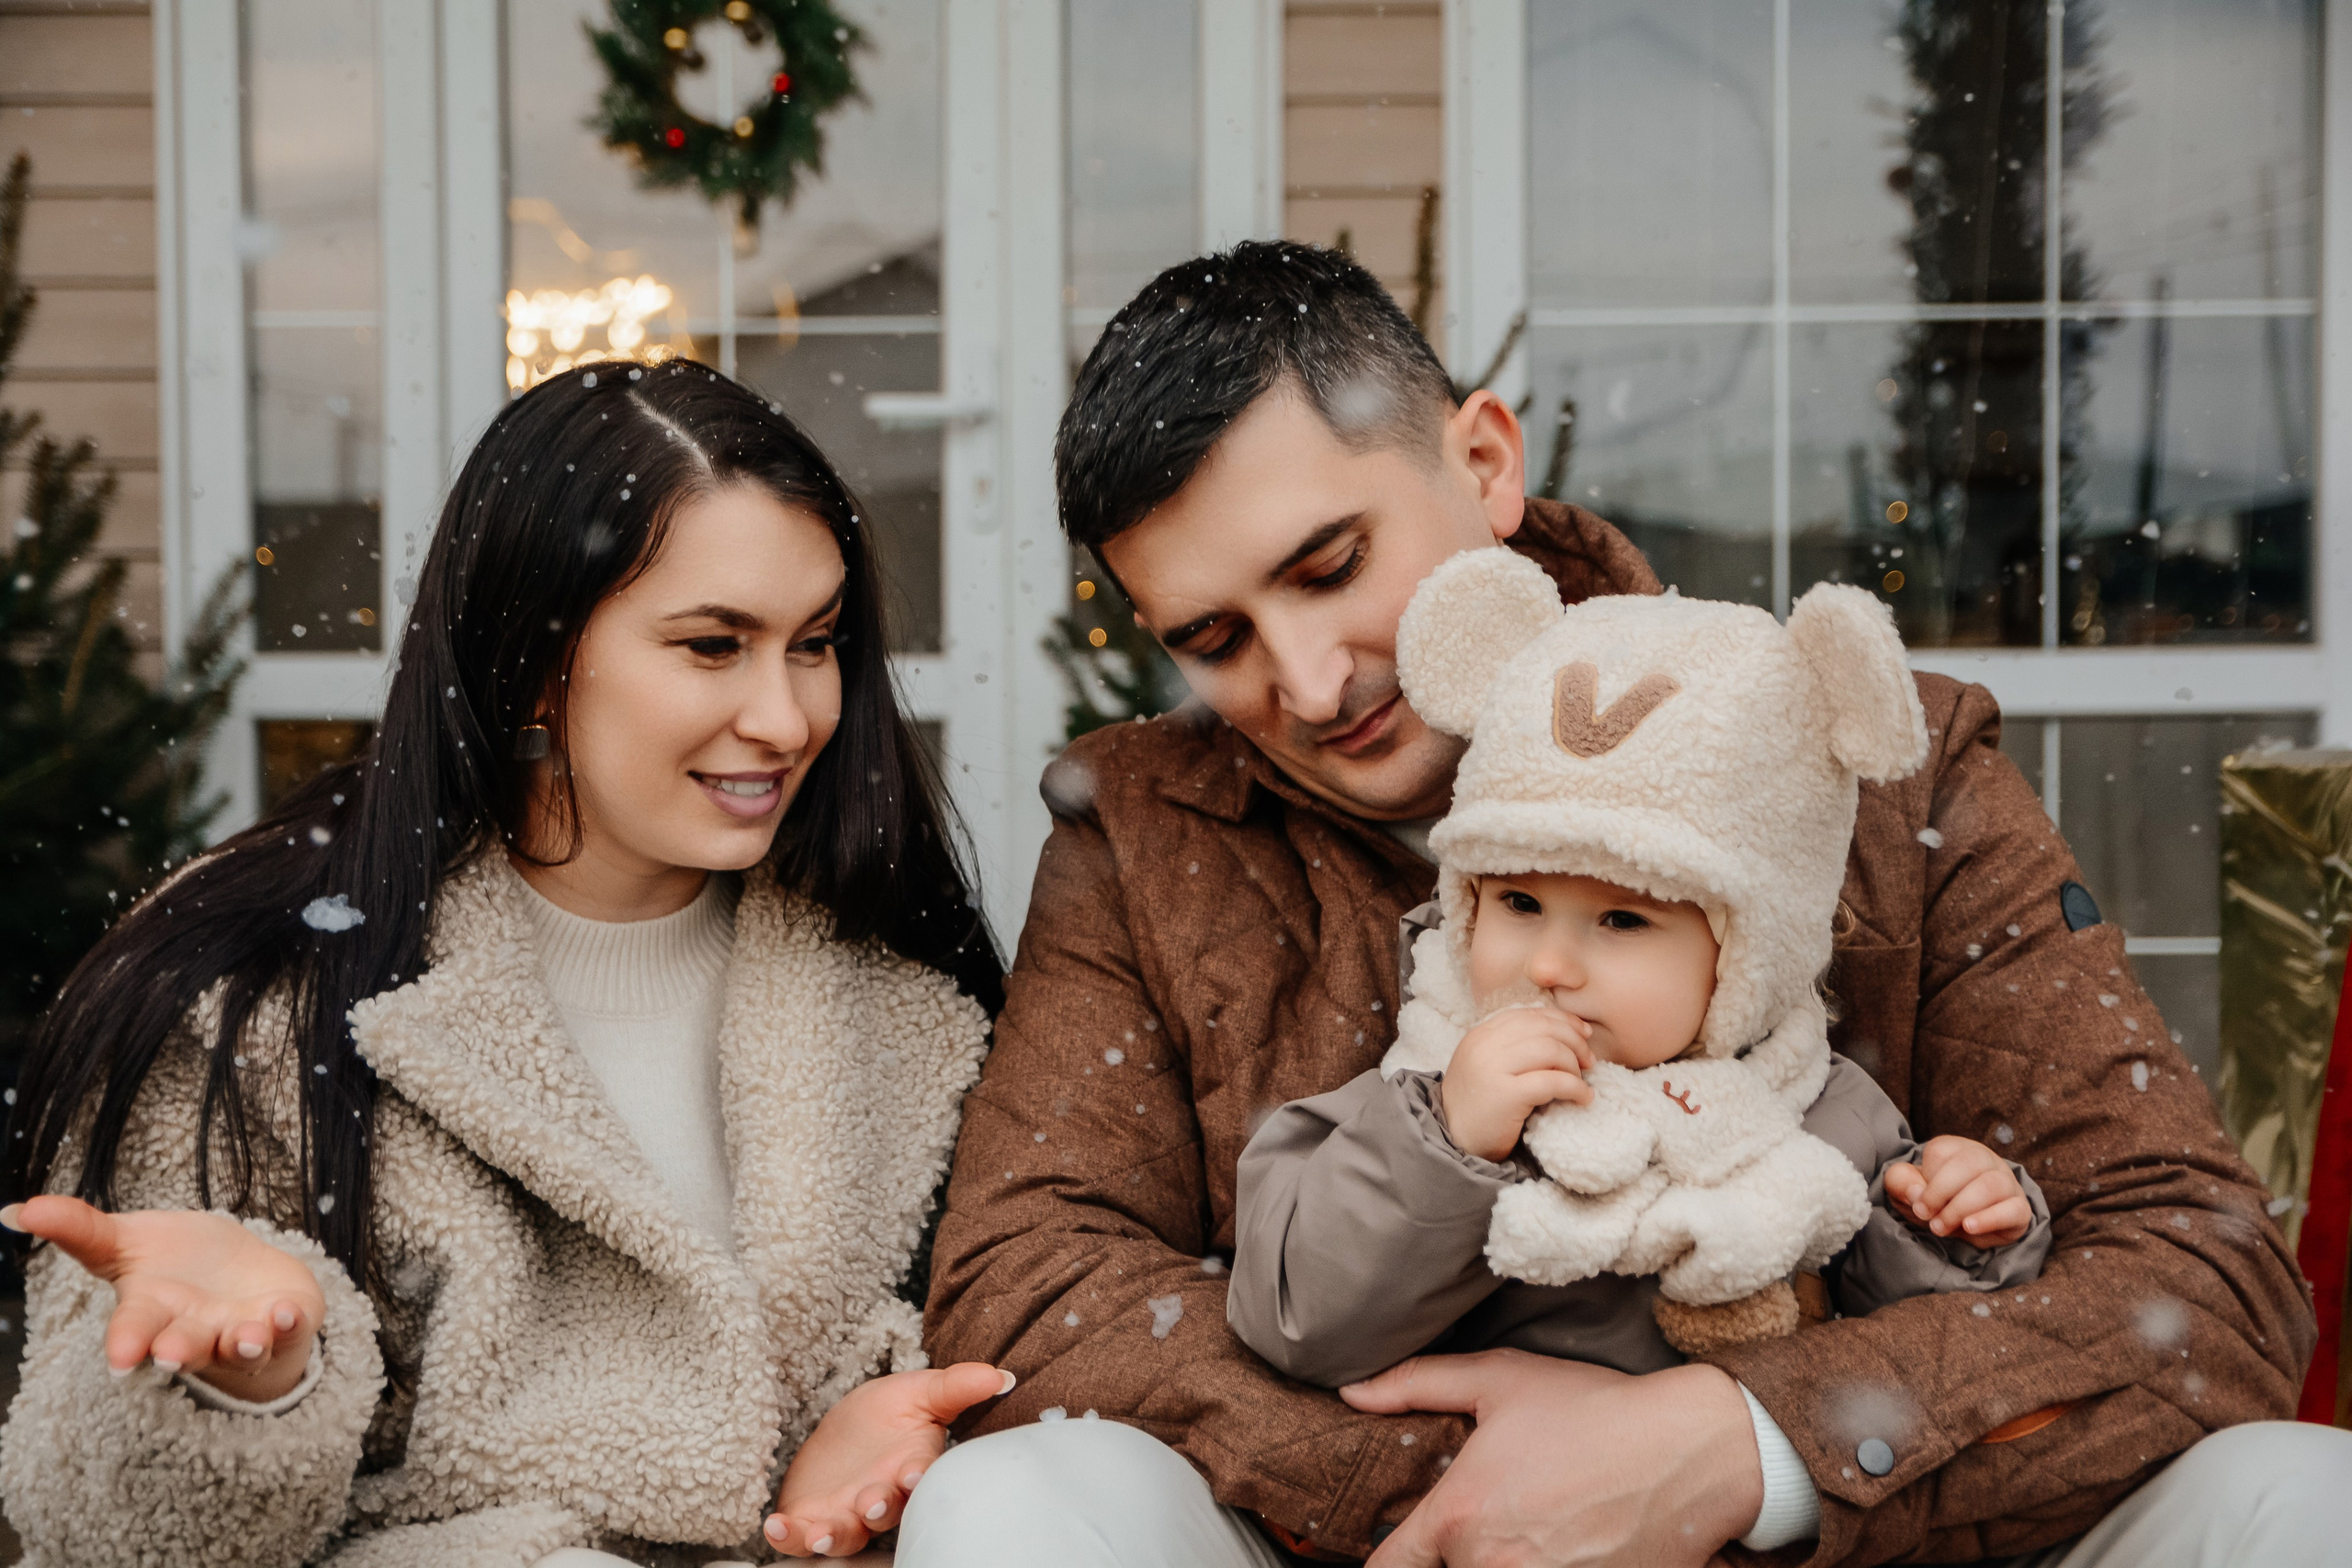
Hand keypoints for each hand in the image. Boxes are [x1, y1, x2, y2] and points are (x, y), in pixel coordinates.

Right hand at [1, 1195, 324, 1401]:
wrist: (238, 1277)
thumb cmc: (175, 1263)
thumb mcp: (126, 1241)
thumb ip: (78, 1229)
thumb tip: (16, 1209)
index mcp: (153, 1313)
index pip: (134, 1330)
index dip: (125, 1344)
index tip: (118, 1360)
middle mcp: (196, 1330)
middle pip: (186, 1345)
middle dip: (180, 1350)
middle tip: (172, 1355)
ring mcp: (242, 1330)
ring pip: (242, 1345)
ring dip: (245, 1341)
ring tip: (246, 1336)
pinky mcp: (286, 1322)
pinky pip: (291, 1327)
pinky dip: (290, 1322)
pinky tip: (286, 1312)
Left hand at [763, 1362, 1015, 1556]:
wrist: (846, 1433)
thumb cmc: (889, 1415)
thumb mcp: (919, 1391)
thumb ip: (957, 1385)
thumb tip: (1001, 1376)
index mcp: (911, 1465)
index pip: (920, 1475)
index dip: (919, 1475)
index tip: (916, 1471)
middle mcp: (882, 1496)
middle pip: (884, 1510)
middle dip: (879, 1508)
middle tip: (873, 1502)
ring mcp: (846, 1513)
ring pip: (845, 1533)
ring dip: (834, 1535)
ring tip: (822, 1533)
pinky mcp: (811, 1519)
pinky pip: (799, 1536)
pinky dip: (787, 1536)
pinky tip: (774, 1525)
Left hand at [1341, 1349, 1760, 1566]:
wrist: (1688, 1452)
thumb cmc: (1595, 1411)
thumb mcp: (1499, 1378)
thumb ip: (1417, 1384)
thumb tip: (1354, 1393)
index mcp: (1458, 1517)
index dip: (1388, 1557)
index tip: (1403, 1544)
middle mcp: (1491, 1566)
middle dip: (1451, 1554)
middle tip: (1488, 1516)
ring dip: (1496, 1560)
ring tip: (1528, 1528)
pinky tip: (1560, 1545)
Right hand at [1440, 1005, 1595, 1161]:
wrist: (1454, 1142)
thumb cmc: (1478, 1106)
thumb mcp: (1487, 1065)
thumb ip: (1511, 1047)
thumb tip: (1562, 1036)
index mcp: (1481, 1034)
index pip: (1530, 1014)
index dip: (1563, 1020)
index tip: (1584, 1034)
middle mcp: (1485, 1045)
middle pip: (1543, 1028)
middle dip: (1575, 1041)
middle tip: (1589, 1061)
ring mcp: (1493, 1068)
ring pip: (1550, 1050)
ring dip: (1574, 1066)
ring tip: (1581, 1082)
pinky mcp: (1506, 1095)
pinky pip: (1552, 1082)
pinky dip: (1575, 1088)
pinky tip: (1583, 1098)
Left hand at [1883, 1135, 2031, 1245]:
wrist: (1962, 1228)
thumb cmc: (1933, 1200)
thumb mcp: (1907, 1189)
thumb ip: (1901, 1182)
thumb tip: (1916, 1192)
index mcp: (1956, 1148)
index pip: (1942, 1152)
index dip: (1927, 1181)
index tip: (1918, 1205)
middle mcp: (1985, 1159)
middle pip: (1968, 1164)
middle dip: (1941, 1194)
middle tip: (1928, 1219)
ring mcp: (2007, 1182)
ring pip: (1992, 1185)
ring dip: (1961, 1208)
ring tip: (1942, 1227)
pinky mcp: (2020, 1209)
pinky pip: (2014, 1209)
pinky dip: (1990, 1219)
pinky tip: (1969, 1227)